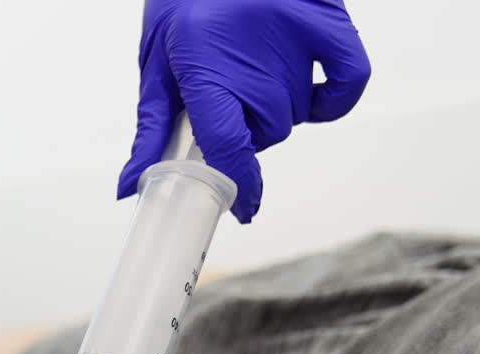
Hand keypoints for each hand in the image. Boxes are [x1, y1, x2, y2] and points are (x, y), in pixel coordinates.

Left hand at [119, 0, 370, 223]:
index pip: (228, 145)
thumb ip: (152, 130)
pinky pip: (349, 82)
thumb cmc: (184, 1)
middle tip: (229, 93)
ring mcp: (295, 37)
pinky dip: (333, 98)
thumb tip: (130, 186)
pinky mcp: (329, 21)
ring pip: (295, 112)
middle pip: (265, 132)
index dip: (237, 185)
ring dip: (277, 105)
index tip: (242, 206)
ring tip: (255, 66)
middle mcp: (253, 55)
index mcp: (205, 66)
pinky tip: (313, 93)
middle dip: (247, 127)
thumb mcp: (158, 64)